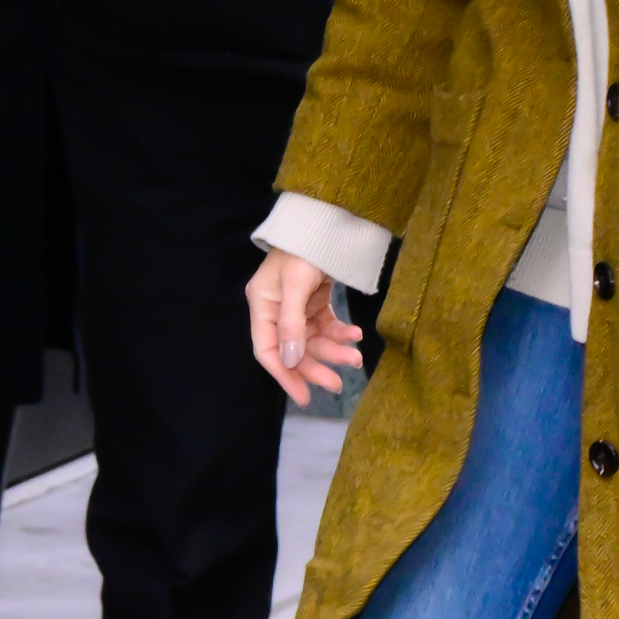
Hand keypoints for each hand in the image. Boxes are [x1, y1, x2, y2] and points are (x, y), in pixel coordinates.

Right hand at [247, 250, 363, 408]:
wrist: (327, 222)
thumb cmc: (305, 248)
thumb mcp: (297, 284)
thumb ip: (292, 323)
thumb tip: (290, 360)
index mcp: (263, 305)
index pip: (267, 350)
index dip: (284, 375)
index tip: (302, 396)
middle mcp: (277, 309)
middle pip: (294, 350)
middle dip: (316, 366)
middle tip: (337, 385)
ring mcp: (297, 306)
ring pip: (314, 340)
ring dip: (334, 350)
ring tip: (356, 358)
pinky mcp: (316, 301)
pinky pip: (327, 325)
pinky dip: (341, 333)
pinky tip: (356, 335)